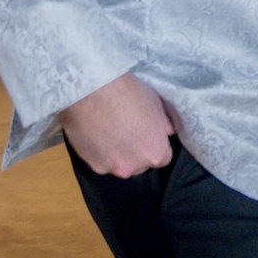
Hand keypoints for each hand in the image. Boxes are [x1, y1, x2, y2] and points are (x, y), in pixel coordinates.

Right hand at [60, 73, 180, 177]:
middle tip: (127, 132)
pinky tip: (95, 134)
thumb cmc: (128, 94)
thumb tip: (167, 133)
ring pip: (118, 164)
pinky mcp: (90, 164)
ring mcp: (110, 167)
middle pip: (140, 164)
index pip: (162, 158)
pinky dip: (99, 152)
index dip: (155, 145)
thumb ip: (164, 125)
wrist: (92, 90)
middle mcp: (134, 166)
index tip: (148, 135)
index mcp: (155, 153)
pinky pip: (99, 161)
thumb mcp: (157, 105)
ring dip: (117, 154)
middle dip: (136, 152)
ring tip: (109, 132)